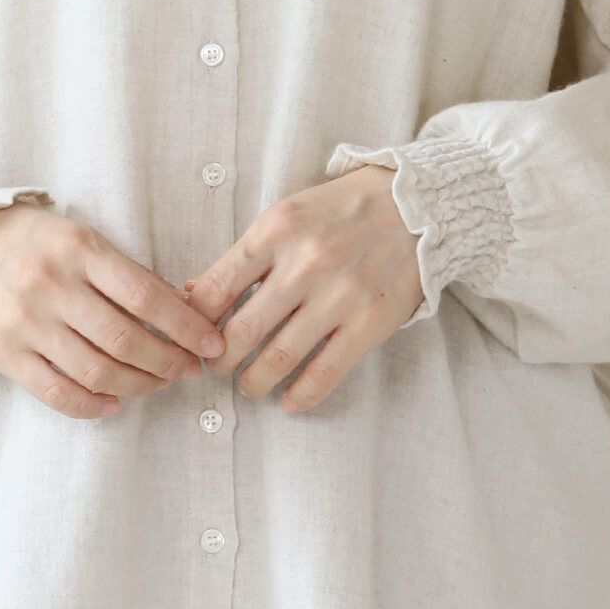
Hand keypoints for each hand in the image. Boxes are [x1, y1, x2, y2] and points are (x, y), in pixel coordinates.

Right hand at [0, 201, 227, 419]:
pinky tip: (114, 403)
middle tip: (188, 369)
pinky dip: (91, 405)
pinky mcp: (4, 354)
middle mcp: (52, 286)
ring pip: (95, 370)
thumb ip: (126, 274)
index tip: (211, 344)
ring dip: (138, 385)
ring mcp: (25, 323)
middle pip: (125, 339)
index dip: (186, 326)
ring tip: (157, 384)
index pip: (146, 296)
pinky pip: (56, 392)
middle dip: (168, 362)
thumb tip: (185, 308)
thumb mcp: (82, 239)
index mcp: (79, 250)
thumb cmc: (34, 243)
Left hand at [181, 164, 423, 412]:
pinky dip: (300, 395)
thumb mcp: (287, 215)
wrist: (416, 207)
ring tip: (248, 385)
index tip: (193, 337)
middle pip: (242, 331)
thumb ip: (246, 254)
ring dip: (253, 382)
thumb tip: (195, 292)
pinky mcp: (369, 323)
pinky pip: (325, 372)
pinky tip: (287, 401)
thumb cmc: (342, 211)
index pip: (216, 288)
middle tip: (216, 368)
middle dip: (219, 360)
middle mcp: (305, 264)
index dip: (195, 322)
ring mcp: (339, 296)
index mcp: (276, 231)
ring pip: (278, 357)